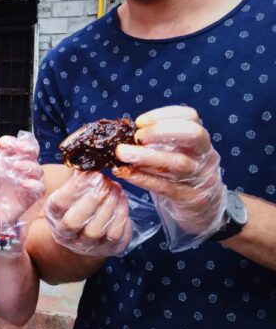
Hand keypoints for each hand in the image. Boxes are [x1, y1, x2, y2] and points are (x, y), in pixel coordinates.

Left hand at [0, 131, 44, 238]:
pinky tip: (24, 183)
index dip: (12, 141)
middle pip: (31, 151)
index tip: (1, 142)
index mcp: (7, 158)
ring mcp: (27, 181)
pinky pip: (39, 187)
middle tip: (13, 149)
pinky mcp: (30, 195)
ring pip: (36, 168)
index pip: (16, 144)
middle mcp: (20, 167)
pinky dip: (34, 183)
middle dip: (24, 147)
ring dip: (28, 164)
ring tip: (16, 165)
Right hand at [45, 170, 131, 256]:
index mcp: (53, 215)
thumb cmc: (76, 207)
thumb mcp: (70, 193)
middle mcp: (66, 233)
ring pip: (95, 229)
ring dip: (107, 206)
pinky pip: (114, 234)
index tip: (91, 173)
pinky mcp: (106, 248)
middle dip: (90, 200)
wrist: (83, 235)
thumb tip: (87, 163)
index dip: (74, 188)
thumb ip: (77, 180)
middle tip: (104, 182)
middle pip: (73, 221)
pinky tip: (122, 199)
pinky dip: (120, 215)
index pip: (59, 203)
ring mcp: (85, 244)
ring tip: (115, 188)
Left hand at [113, 106, 225, 240]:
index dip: (164, 115)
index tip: (139, 122)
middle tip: (136, 136)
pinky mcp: (189, 198)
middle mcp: (205, 157)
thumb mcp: (181, 156)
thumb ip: (161, 144)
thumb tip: (125, 133)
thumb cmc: (184, 178)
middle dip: (161, 131)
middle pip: (192, 134)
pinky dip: (142, 178)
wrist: (206, 213)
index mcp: (200, 142)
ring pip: (178, 163)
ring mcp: (200, 178)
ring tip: (121, 153)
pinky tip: (125, 173)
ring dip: (146, 156)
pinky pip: (165, 186)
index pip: (191, 118)